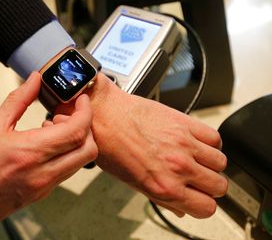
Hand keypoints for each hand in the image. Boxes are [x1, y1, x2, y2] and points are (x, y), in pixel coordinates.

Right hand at [0, 72, 97, 238]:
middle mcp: (41, 172)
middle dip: (86, 128)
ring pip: (80, 162)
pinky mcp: (42, 194)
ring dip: (77, 142)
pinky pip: (67, 172)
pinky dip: (67, 155)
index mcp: (29, 151)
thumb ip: (18, 100)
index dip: (85, 112)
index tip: (81, 101)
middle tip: (68, 115)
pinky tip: (47, 146)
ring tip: (54, 129)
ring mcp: (44, 186)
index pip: (76, 131)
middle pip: (88, 149)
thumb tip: (34, 80)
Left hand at [83, 73, 226, 217]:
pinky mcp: (186, 124)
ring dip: (211, 163)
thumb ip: (161, 198)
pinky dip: (209, 142)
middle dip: (210, 186)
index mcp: (164, 187)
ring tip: (196, 159)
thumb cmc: (111, 147)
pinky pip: (215, 138)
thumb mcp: (132, 183)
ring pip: (221, 162)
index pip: (206, 208)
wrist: (104, 116)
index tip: (200, 197)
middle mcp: (178, 168)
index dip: (204, 204)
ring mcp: (185, 145)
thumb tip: (180, 209)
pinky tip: (196, 142)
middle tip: (198, 179)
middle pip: (219, 186)